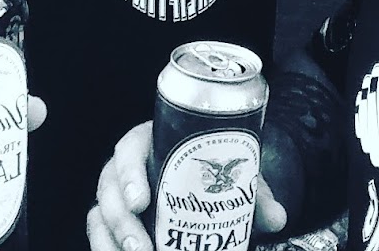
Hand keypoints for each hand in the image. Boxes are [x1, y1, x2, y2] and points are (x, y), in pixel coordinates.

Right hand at [87, 122, 289, 250]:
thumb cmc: (213, 167)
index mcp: (151, 140)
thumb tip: (278, 218)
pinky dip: (105, 247)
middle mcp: (128, 165)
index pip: (129, 149)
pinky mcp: (114, 220)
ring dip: (110, 240)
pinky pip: (99, 233)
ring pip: (99, 214)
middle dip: (120, 220)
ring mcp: (117, 193)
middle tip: (140, 248)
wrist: (206, 177)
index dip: (129, 174)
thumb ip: (253, 194)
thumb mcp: (232, 175)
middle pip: (109, 187)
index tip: (142, 201)